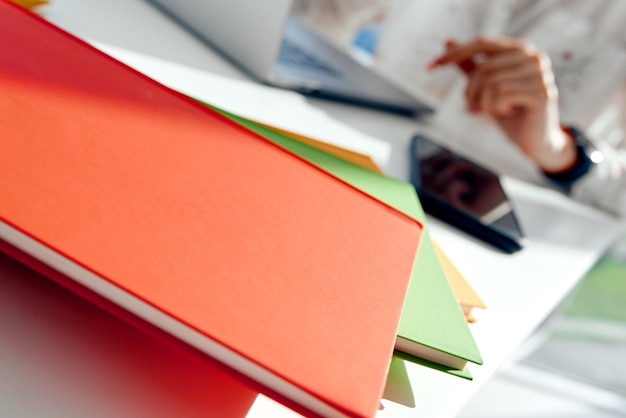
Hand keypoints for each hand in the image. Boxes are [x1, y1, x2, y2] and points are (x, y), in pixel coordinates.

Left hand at [429, 38, 577, 173]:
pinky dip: (496, 109)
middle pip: (483, 68)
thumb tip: (448, 42)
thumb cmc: (509, 112)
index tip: (430, 68)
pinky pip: (502, 95)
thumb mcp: (485, 88)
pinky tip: (508, 113)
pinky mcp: (542, 93)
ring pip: (490, 83)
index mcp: (520, 50)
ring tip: (494, 111)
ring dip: (484, 104)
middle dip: (470, 93)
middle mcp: (533, 57)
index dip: (455, 54)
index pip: (482, 43)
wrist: (533, 140)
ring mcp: (540, 74)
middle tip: (473, 108)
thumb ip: (470, 66)